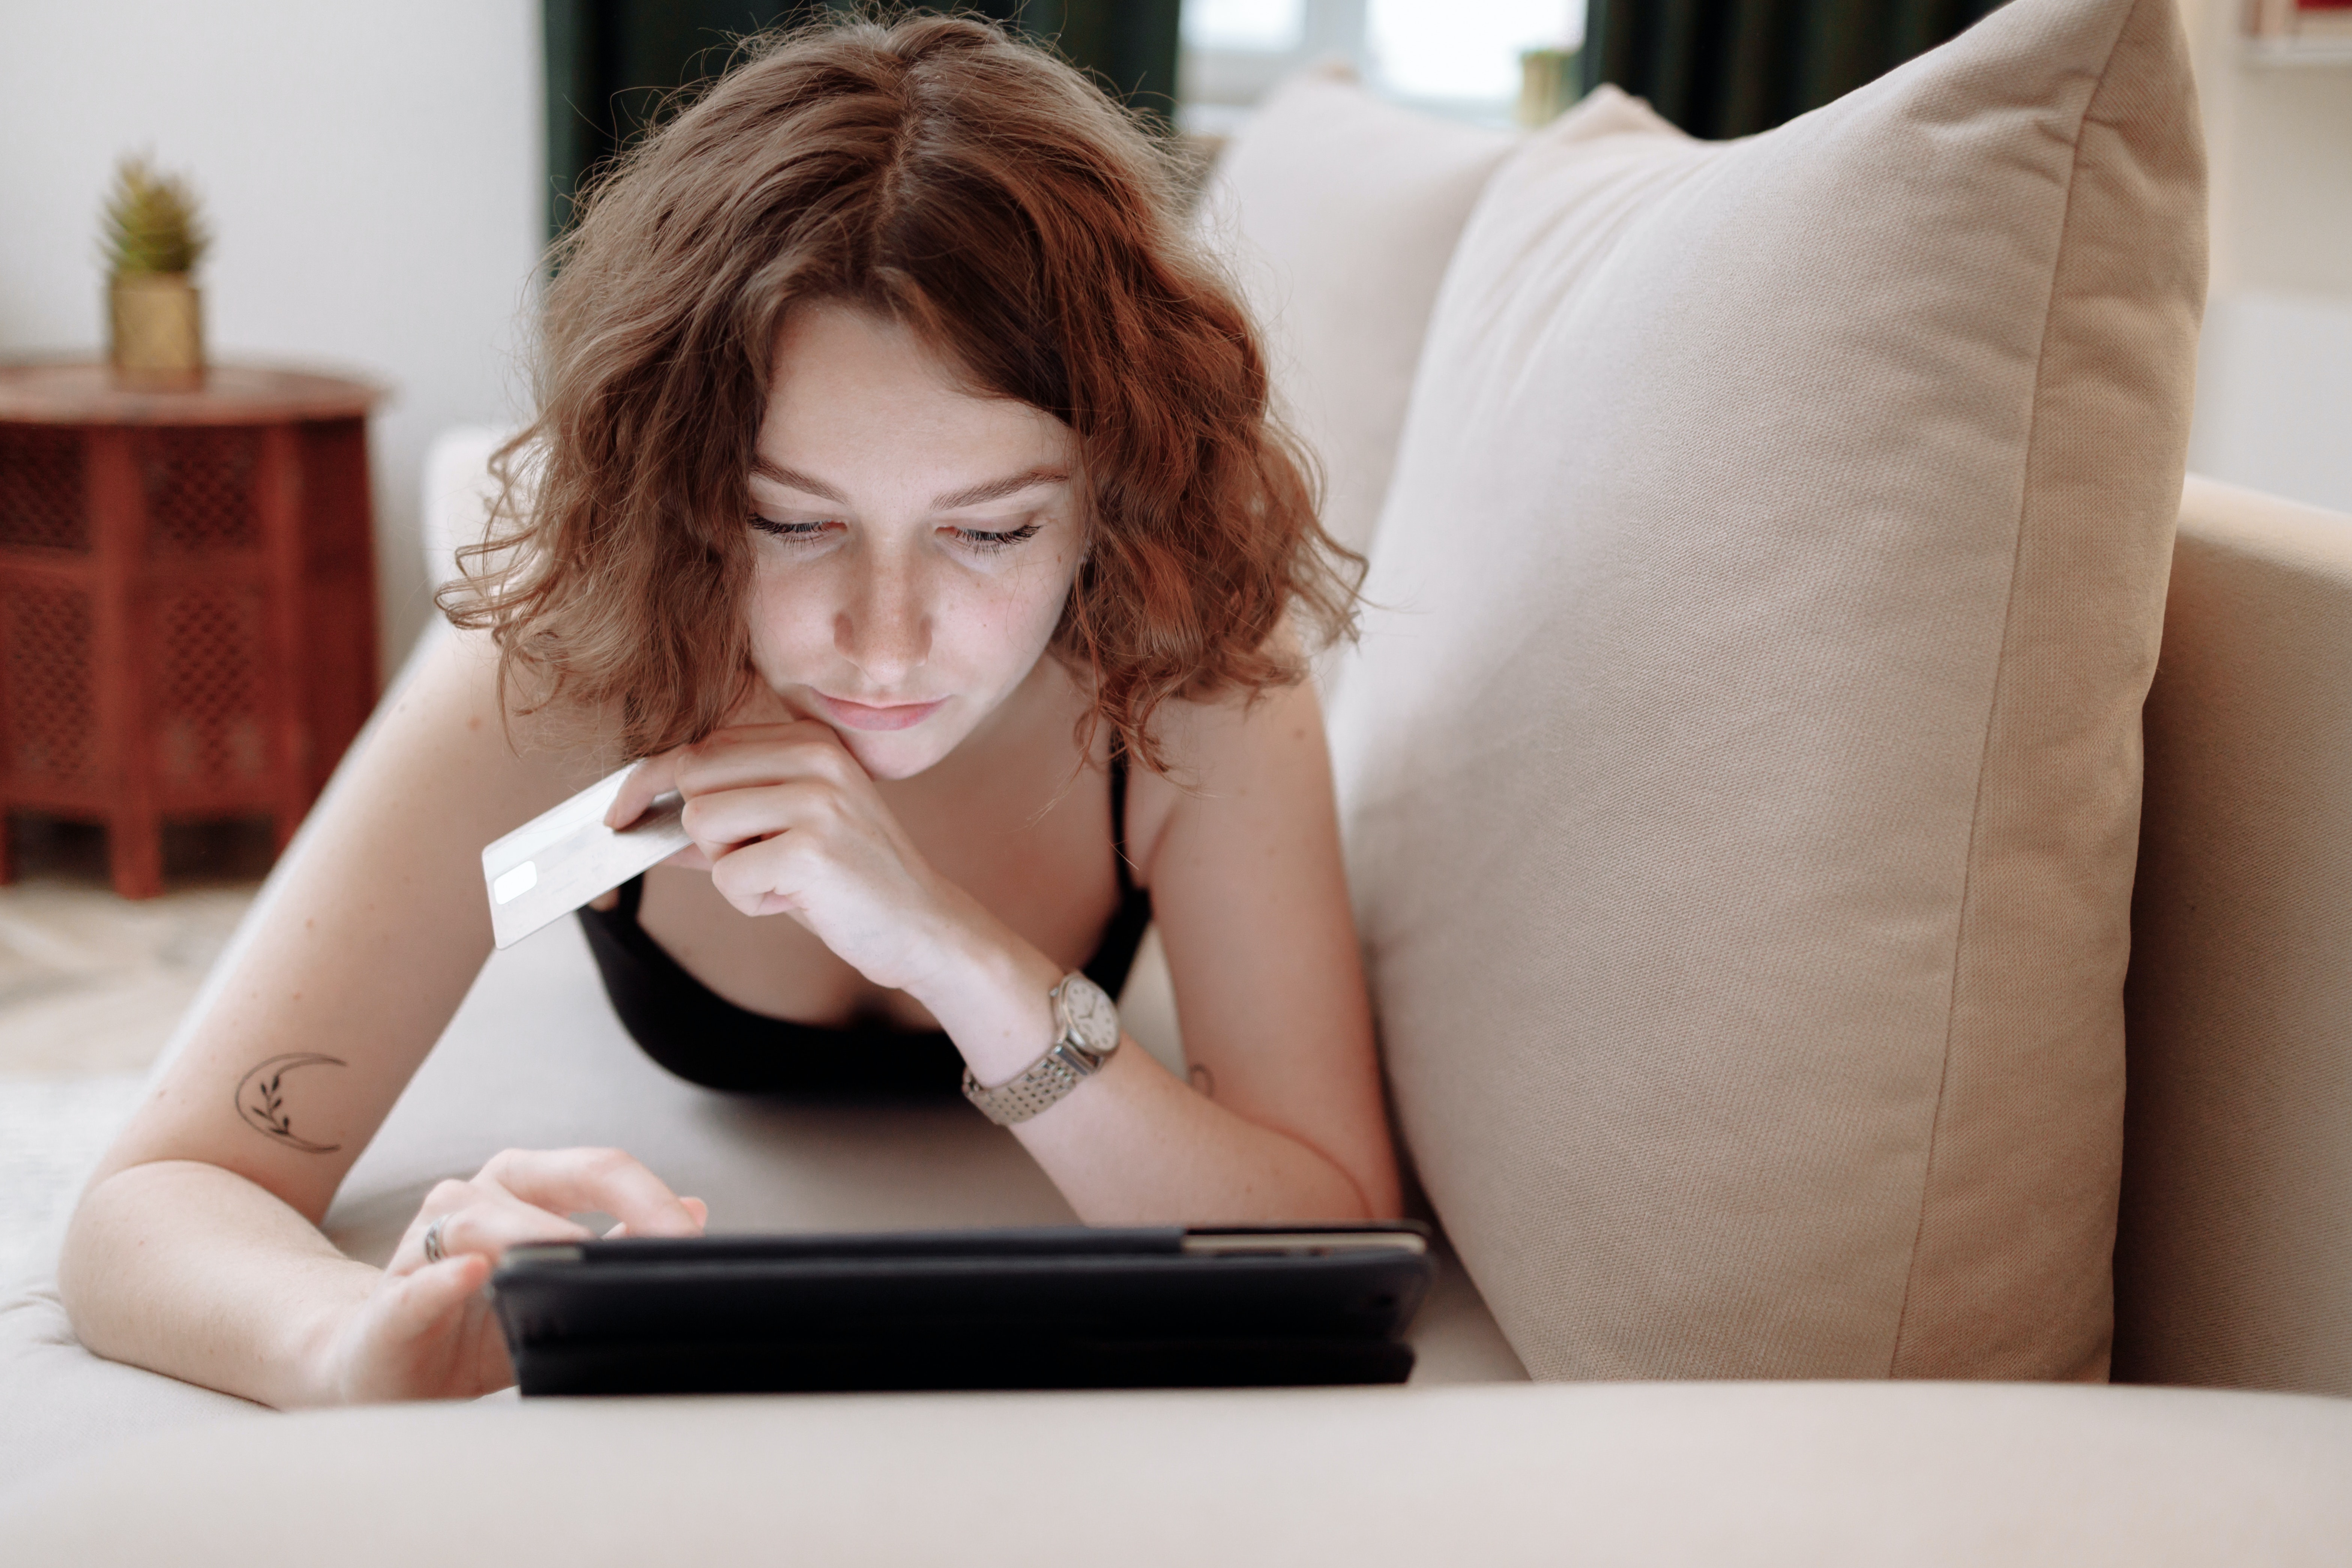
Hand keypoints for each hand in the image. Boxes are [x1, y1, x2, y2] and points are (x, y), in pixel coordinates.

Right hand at [307, 1147, 705, 1403]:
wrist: (385, 1366)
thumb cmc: (478, 1324)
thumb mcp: (557, 1287)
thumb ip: (617, 1249)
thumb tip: (694, 1213)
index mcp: (520, 1187)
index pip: (597, 1169)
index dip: (651, 1198)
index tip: (694, 1236)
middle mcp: (473, 1197)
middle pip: (553, 1178)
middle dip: (621, 1203)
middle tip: (670, 1241)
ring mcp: (425, 1244)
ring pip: (482, 1219)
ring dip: (535, 1234)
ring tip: (581, 1254)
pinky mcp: (392, 1300)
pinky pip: (420, 1282)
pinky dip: (446, 1278)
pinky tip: (473, 1276)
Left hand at [607, 722, 978, 995]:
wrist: (922, 927)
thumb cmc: (848, 883)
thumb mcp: (786, 835)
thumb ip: (722, 819)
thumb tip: (639, 818)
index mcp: (809, 741)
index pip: (701, 744)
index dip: (647, 781)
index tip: (619, 814)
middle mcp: (816, 756)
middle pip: (692, 777)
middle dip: (701, 833)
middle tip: (753, 861)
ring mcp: (818, 799)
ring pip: (701, 823)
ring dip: (727, 868)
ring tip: (780, 879)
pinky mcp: (814, 848)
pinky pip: (727, 876)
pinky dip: (750, 901)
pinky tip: (795, 901)